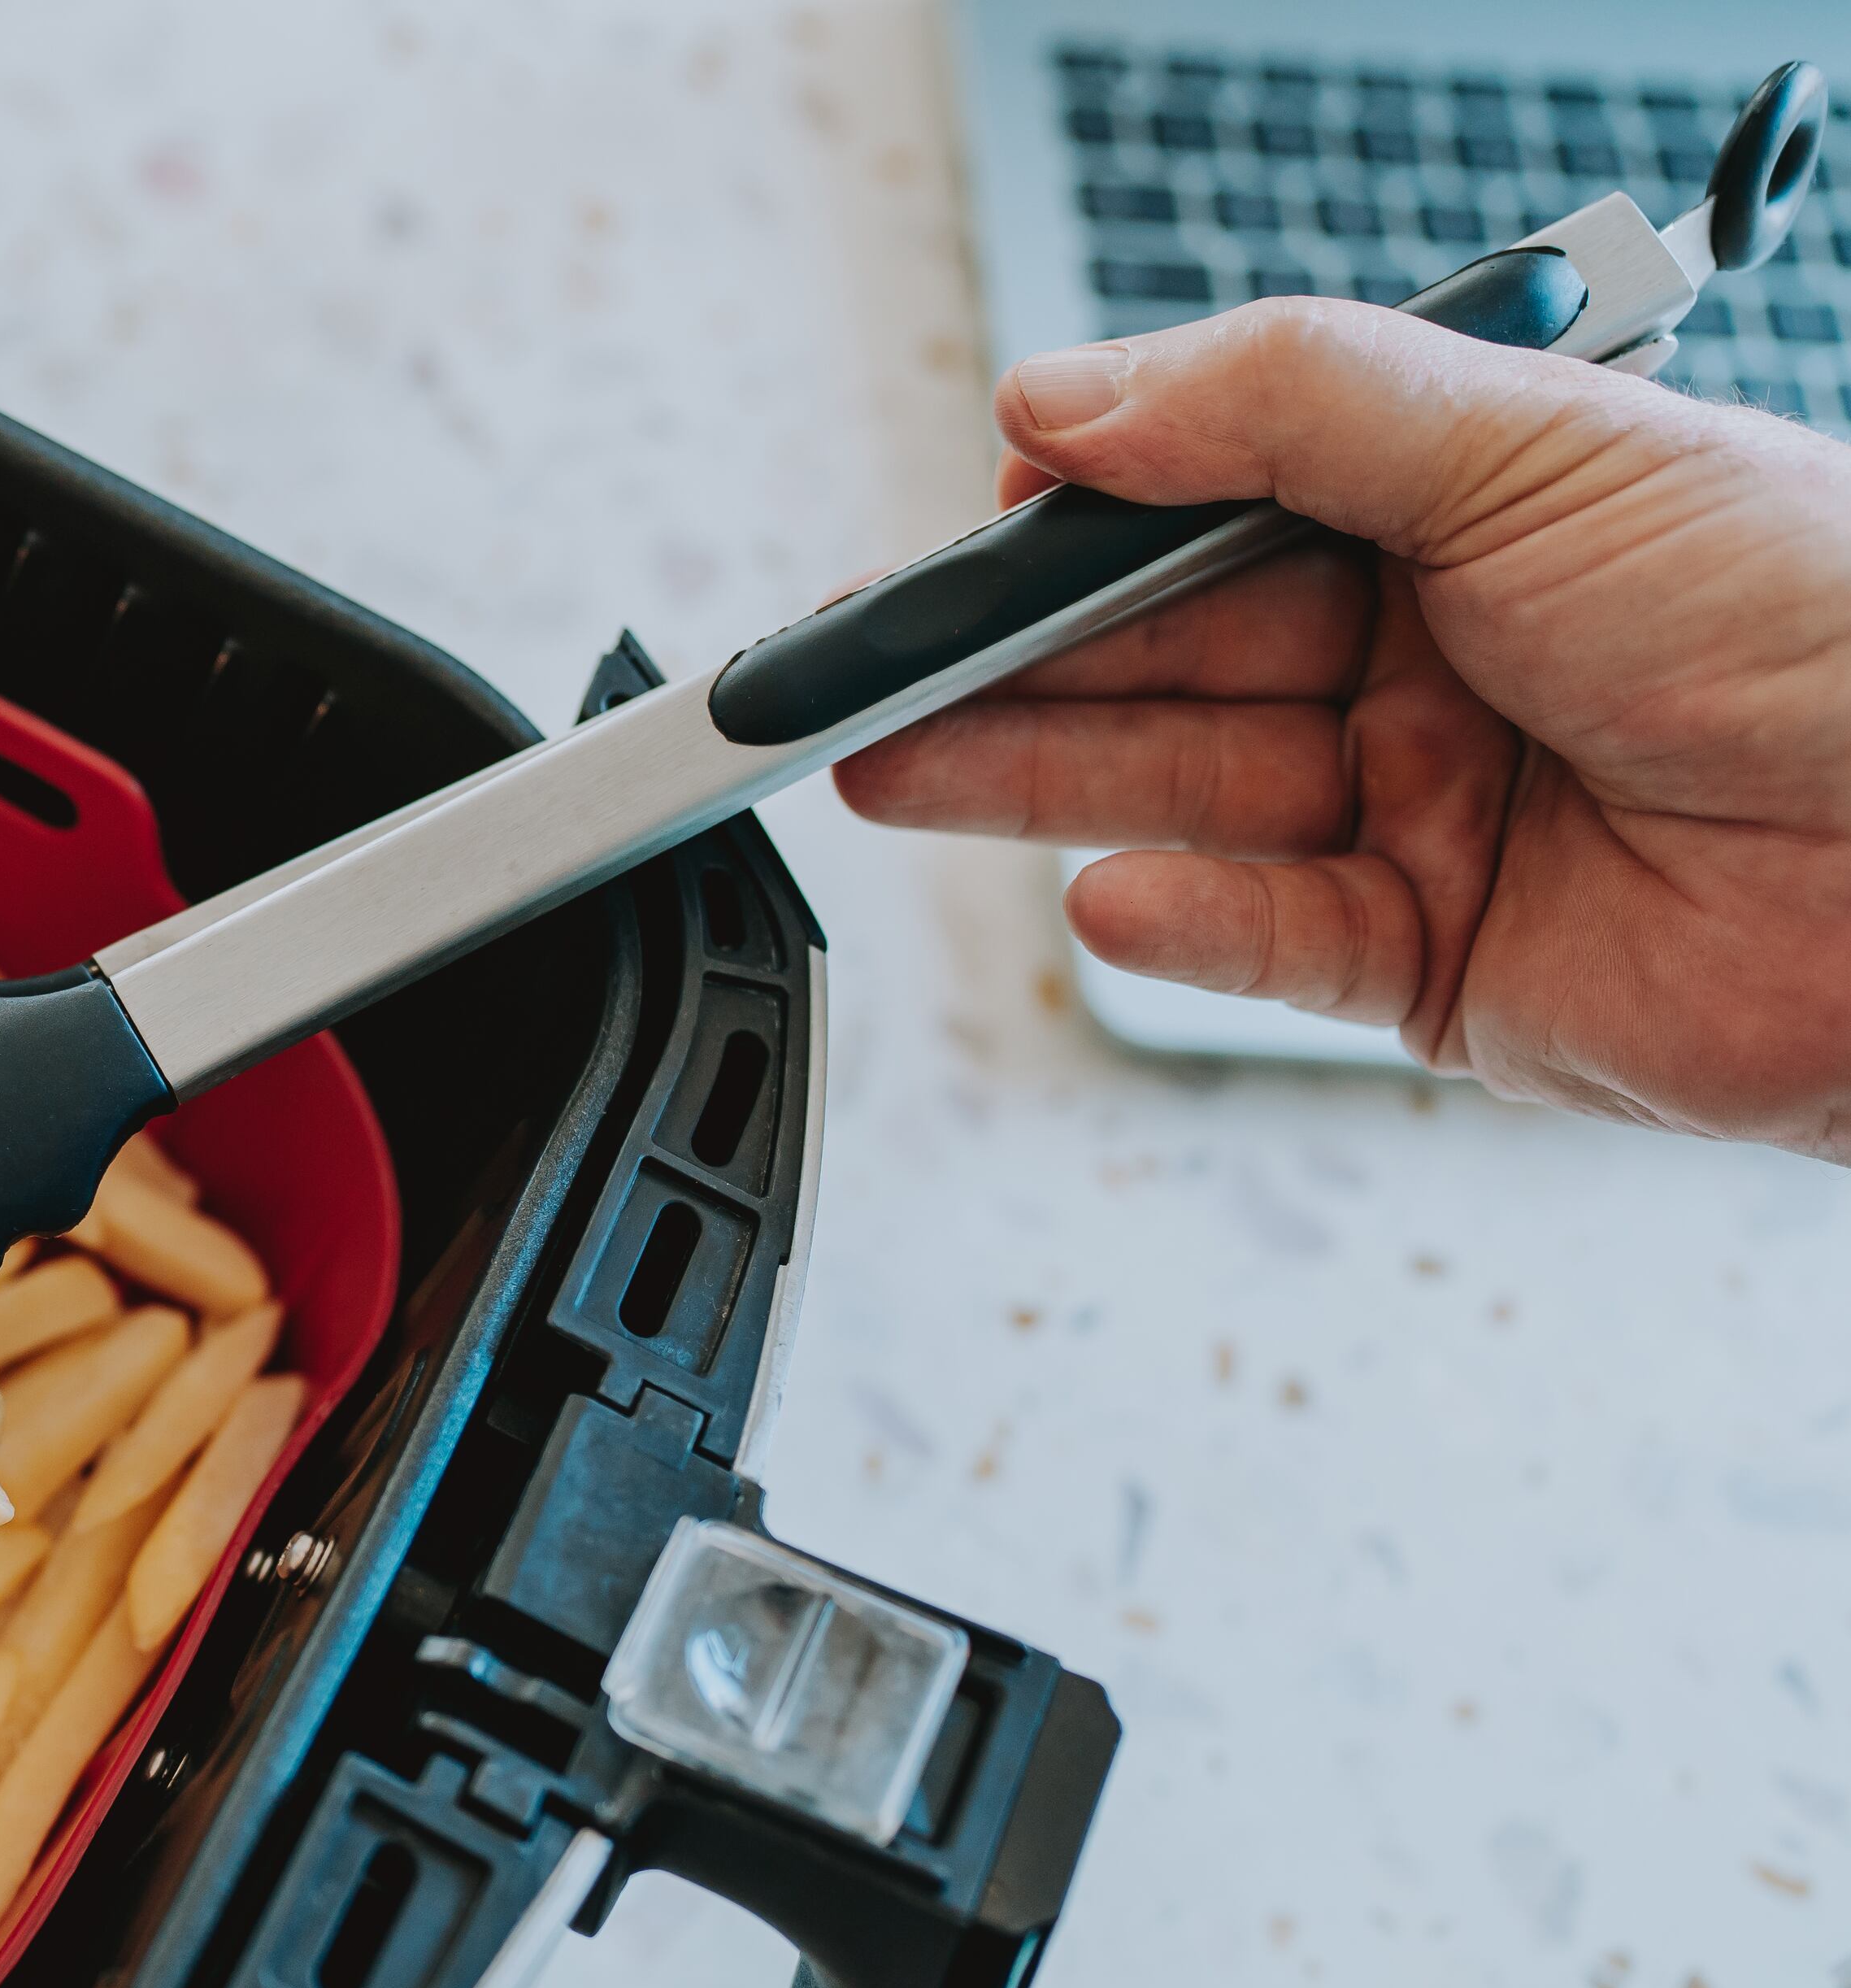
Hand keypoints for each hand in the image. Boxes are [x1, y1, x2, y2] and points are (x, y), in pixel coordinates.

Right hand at [831, 299, 1850, 1162]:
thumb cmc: (1825, 623)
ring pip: (1189, 789)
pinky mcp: (1442, 966)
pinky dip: (1182, 921)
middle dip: (1008, 661)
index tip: (966, 528)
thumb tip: (1072, 395)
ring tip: (893, 771)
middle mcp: (1441, 654)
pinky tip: (1107, 889)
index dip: (1083, 517)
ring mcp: (1435, 812)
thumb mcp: (1541, 449)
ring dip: (1038, 780)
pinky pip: (1272, 939)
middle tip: (860, 673)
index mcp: (1469, 507)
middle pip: (1172, 653)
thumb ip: (1287, 405)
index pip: (1218, 501)